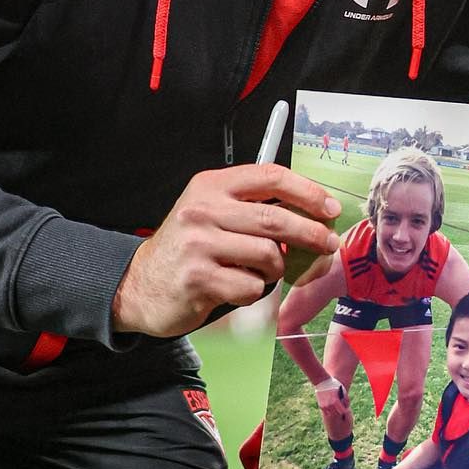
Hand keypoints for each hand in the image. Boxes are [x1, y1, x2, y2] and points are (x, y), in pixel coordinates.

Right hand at [112, 164, 339, 336]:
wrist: (140, 283)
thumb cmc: (188, 248)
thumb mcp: (212, 212)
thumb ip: (252, 209)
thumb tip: (312, 217)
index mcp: (211, 186)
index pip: (270, 177)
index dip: (307, 191)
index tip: (329, 208)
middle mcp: (203, 210)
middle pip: (276, 218)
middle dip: (312, 233)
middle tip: (328, 244)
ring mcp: (199, 244)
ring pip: (267, 255)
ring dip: (275, 268)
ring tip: (260, 270)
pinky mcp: (198, 279)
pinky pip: (250, 286)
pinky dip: (253, 291)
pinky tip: (235, 287)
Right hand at [315, 378, 352, 432]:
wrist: (322, 381)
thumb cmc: (335, 385)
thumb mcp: (343, 390)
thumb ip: (346, 399)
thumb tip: (346, 407)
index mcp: (336, 401)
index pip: (343, 411)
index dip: (345, 411)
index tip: (345, 410)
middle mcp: (330, 405)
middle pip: (337, 414)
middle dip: (339, 412)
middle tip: (341, 412)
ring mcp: (324, 406)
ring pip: (331, 414)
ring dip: (334, 412)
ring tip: (336, 409)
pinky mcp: (321, 406)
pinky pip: (326, 412)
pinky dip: (329, 411)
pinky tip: (331, 408)